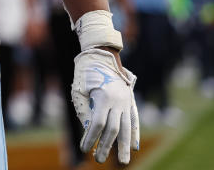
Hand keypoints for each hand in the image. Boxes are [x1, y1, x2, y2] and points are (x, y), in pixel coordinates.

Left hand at [71, 48, 139, 164]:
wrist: (102, 55)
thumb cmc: (86, 73)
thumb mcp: (79, 90)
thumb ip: (84, 110)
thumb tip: (89, 132)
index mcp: (103, 96)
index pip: (98, 123)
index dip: (91, 137)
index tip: (84, 148)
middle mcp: (118, 100)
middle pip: (113, 129)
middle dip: (106, 146)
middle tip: (98, 160)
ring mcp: (126, 101)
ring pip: (126, 127)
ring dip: (123, 146)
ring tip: (122, 161)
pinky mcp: (130, 100)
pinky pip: (134, 120)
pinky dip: (134, 134)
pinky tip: (133, 147)